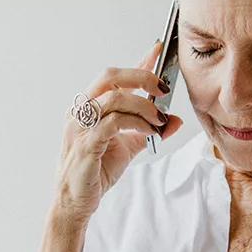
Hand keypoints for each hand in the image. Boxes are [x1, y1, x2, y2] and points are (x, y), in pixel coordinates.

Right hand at [53, 40, 184, 221]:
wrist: (75, 201)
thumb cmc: (95, 172)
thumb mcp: (128, 146)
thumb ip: (149, 130)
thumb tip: (176, 119)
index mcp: (89, 107)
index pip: (115, 77)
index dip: (138, 62)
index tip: (159, 49)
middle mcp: (81, 111)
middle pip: (110, 77)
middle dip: (141, 77)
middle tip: (163, 89)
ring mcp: (81, 126)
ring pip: (113, 98)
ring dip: (143, 106)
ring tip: (159, 120)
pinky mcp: (86, 144)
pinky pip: (113, 122)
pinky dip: (136, 123)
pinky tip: (149, 132)